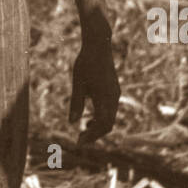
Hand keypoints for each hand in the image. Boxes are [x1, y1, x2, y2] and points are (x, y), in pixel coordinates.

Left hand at [69, 6, 119, 144]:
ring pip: (110, 117)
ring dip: (98, 126)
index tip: (79, 142)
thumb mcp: (77, 83)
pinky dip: (101, 117)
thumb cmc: (85, 63)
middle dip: (95, 134)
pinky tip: (90, 117)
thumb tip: (72, 122)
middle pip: (108, 124)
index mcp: (104, 97)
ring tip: (84, 130)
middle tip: (80, 139)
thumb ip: (76, 103)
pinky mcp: (114, 90)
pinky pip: (111, 110)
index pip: (102, 124)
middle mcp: (113, 97)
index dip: (92, 136)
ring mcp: (115, 93)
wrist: (99, 45)